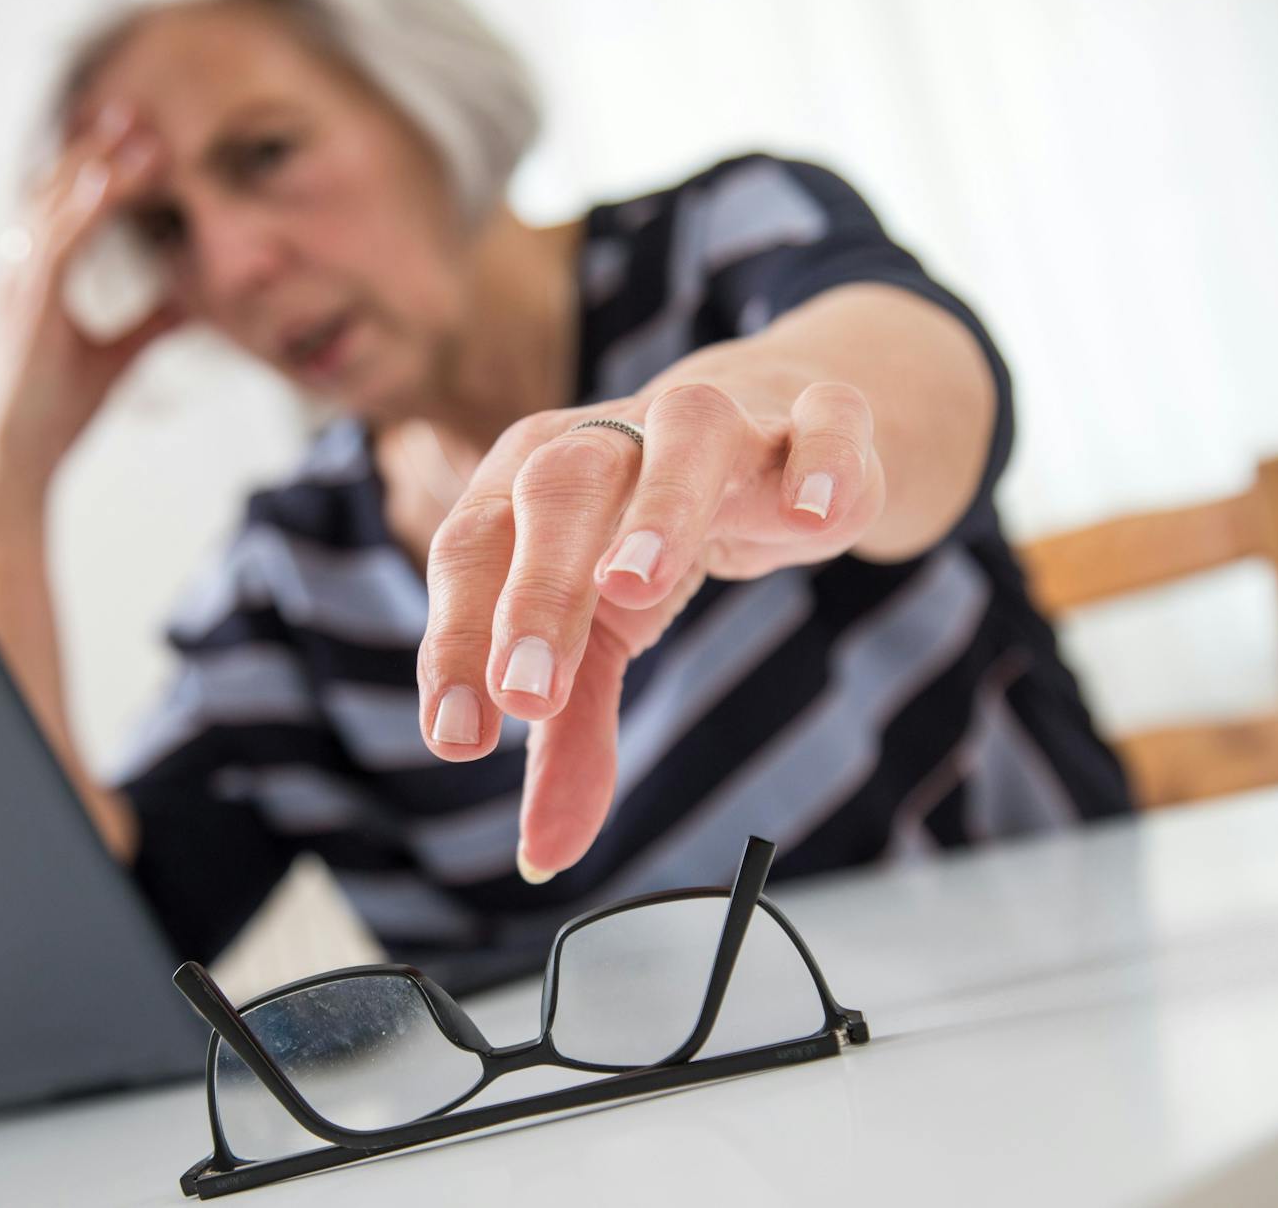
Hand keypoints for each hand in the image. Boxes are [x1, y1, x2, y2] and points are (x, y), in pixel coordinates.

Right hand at [0, 103, 181, 485]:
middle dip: (96, 150)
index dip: (99, 169)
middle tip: (136, 112)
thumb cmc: (58, 411)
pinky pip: (55, 245)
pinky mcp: (28, 307)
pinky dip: (81, 212)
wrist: (23, 458)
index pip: (67, 206)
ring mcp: (18, 284)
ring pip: (57, 208)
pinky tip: (106, 185)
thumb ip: (151, 323)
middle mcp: (19, 270)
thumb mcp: (119, 357)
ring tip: (136, 136)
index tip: (137, 138)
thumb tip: (191, 303)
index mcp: (35, 276)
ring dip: (96, 169)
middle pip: (57, 191)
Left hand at [416, 365, 886, 880]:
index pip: (473, 550)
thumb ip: (571, 735)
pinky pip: (823, 423)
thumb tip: (543, 855)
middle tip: (528, 690)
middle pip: (558, 488)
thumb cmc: (647, 534)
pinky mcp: (812, 423)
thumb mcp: (603, 635)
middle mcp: (614, 439)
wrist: (767, 437)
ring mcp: (719, 422)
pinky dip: (818, 463)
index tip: (458, 737)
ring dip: (656, 508)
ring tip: (634, 587)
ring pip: (683, 436)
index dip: (455, 639)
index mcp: (530, 483)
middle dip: (537, 588)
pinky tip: (810, 520)